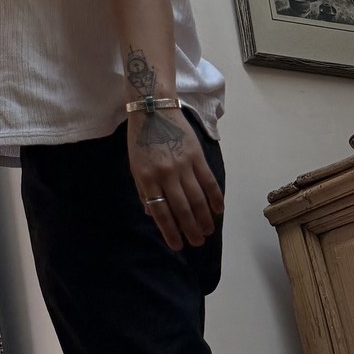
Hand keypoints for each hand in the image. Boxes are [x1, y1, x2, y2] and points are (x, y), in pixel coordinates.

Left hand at [128, 107, 223, 250]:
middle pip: (182, 208)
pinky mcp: (197, 155)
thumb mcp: (134, 166)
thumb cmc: (140, 139)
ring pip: (198, 199)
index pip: (160, 212)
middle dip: (190, 230)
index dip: (169, 231)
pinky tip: (218, 210)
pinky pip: (209, 181)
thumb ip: (144, 191)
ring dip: (204, 219)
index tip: (177, 245)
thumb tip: (152, 214)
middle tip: (197, 243)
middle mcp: (166, 174)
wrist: (153, 108)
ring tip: (208, 232)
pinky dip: (215, 198)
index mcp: (146, 178)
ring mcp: (183, 164)